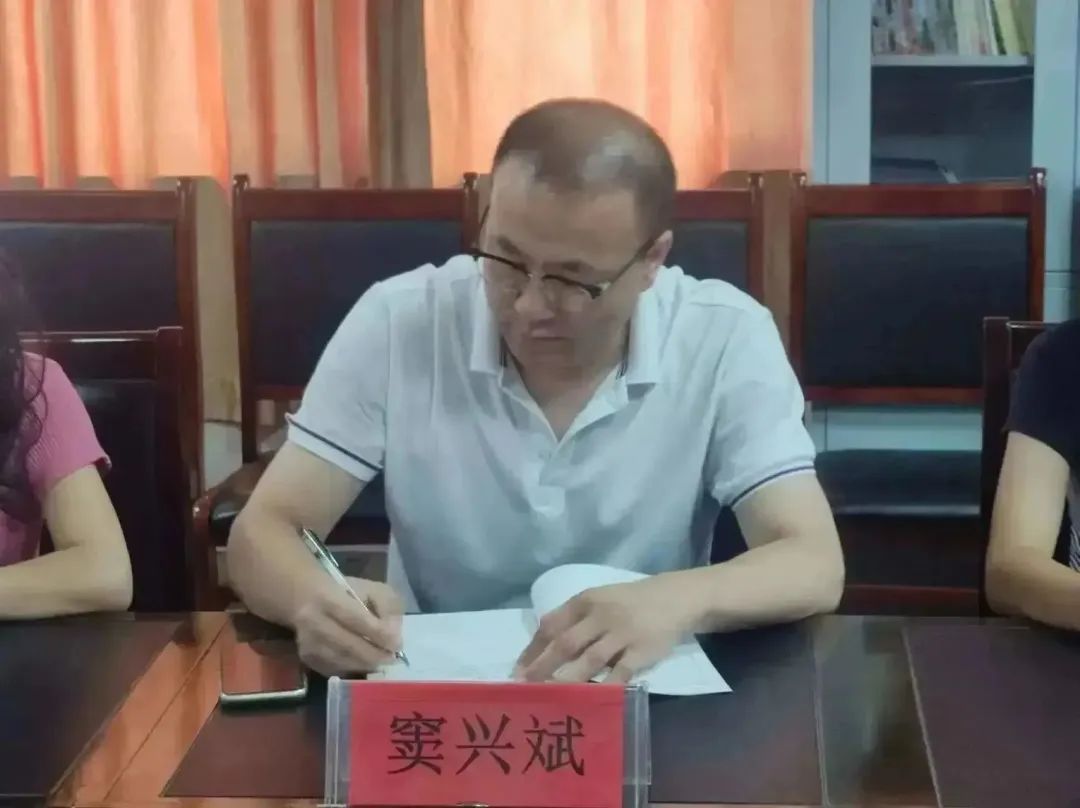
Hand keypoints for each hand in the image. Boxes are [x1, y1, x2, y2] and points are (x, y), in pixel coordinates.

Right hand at [293, 577, 403, 675]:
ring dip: (365, 664)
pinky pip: (333, 670)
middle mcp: (314, 622)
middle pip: (349, 645)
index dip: (379, 634)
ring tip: (381, 661)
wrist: (303, 596)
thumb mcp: (370, 588)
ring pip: (342, 661)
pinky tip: (363, 664)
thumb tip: (393, 633)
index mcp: (329, 598)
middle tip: (393, 658)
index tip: (398, 644)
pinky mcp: (306, 658)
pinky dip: (352, 669)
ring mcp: (307, 642)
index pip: (357, 620)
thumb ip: (386, 605)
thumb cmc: (343, 591)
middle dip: (375, 655)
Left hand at [514, 574, 696, 683]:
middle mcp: (600, 616)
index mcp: (585, 601)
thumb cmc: (627, 602)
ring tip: (550, 698)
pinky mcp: (641, 651)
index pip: (551, 625)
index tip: (517, 670)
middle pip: (566, 643)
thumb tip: (540, 649)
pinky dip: (605, 688)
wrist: (673, 598)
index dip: (532, 649)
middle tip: (525, 688)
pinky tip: (590, 702)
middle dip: (542, 667)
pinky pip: (620, 673)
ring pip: (589, 660)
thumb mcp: (598, 599)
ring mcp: (621, 634)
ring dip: (567, 680)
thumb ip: (572, 620)